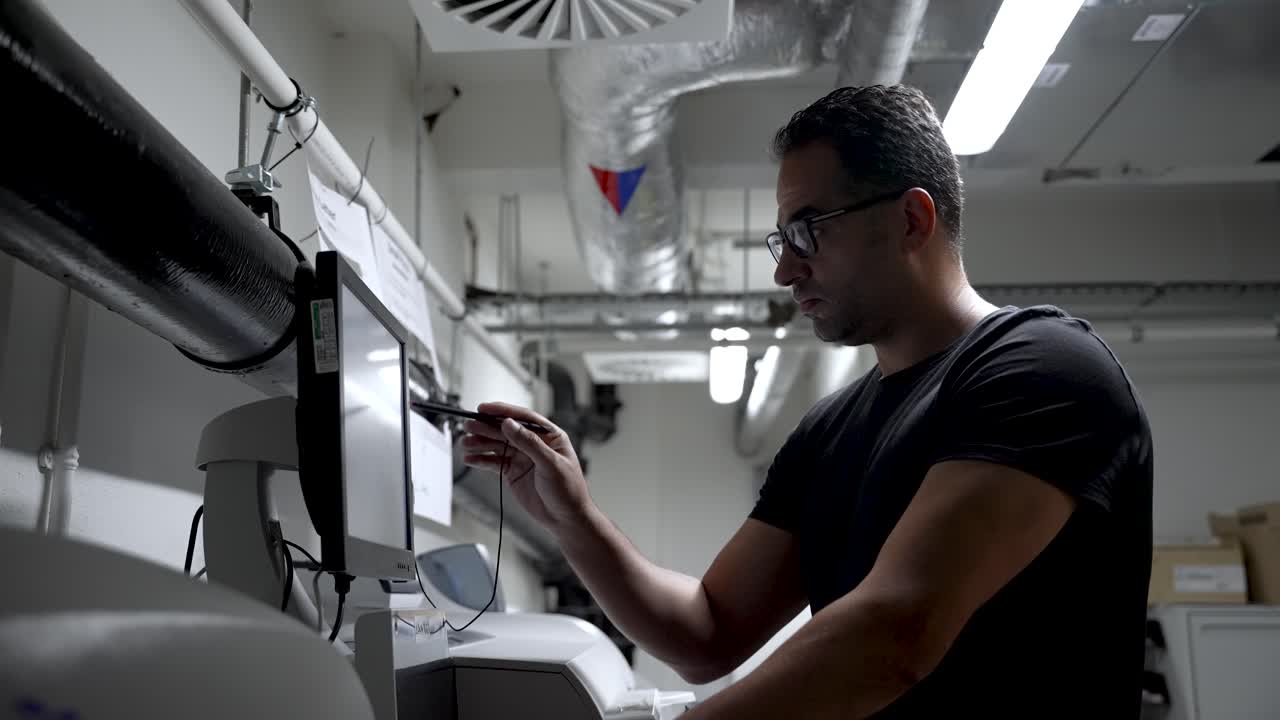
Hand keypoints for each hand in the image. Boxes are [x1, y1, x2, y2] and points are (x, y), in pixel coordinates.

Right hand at [460, 402, 591, 533]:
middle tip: (469, 426)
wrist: (566, 519)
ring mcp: (523, 458)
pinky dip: (481, 460)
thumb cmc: (569, 490)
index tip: (484, 409)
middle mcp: (534, 444)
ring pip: (497, 445)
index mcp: (550, 436)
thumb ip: (529, 443)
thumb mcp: (550, 463)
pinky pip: (494, 462)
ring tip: (465, 443)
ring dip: (480, 443)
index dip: (503, 412)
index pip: (524, 418)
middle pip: (506, 430)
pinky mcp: (513, 472)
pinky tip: (470, 458)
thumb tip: (509, 424)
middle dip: (486, 428)